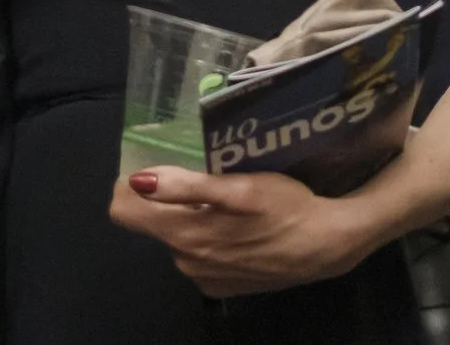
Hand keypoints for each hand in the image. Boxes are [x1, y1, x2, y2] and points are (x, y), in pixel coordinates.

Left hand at [110, 168, 378, 298]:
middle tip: (201, 172)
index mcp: (183, 234)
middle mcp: (185, 260)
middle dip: (166, 197)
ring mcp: (203, 277)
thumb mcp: (239, 188)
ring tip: (224, 196)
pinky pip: (199, 254)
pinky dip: (209, 235)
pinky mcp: (221, 285)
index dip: (130, 184)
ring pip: (177, 236)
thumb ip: (185, 186)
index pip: (124, 212)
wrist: (326, 246)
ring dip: (190, 215)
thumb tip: (137, 181)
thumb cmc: (284, 207)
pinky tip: (237, 224)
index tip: (151, 163)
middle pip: (152, 221)